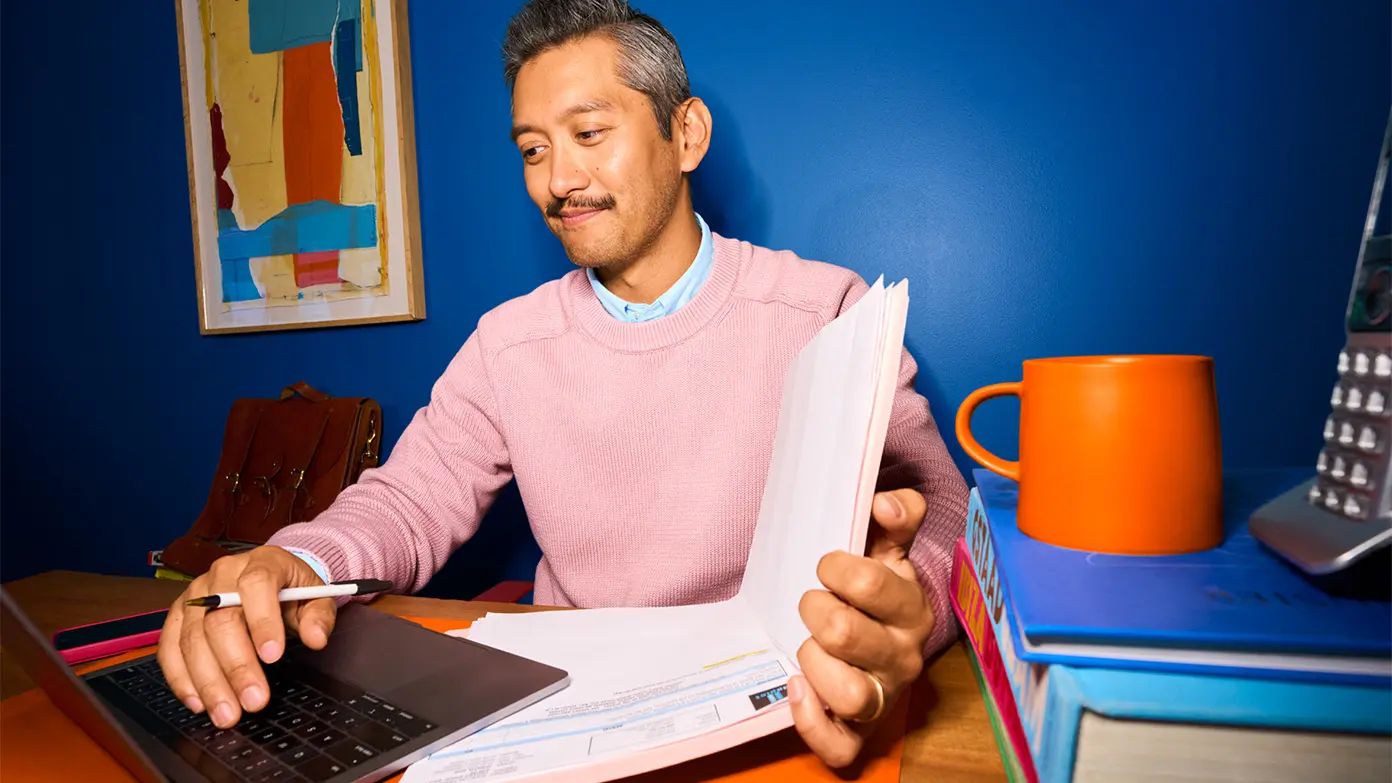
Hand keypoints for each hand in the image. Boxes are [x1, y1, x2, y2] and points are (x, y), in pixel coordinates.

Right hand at [157, 546, 334, 727]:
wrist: (269, 576)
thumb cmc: (292, 589)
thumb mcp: (316, 595)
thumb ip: (319, 616)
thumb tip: (316, 638)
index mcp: (262, 561)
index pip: (257, 584)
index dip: (263, 621)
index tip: (273, 656)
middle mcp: (222, 573)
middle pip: (220, 619)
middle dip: (237, 665)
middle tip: (254, 700)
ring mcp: (195, 594)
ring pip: (193, 638)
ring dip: (209, 682)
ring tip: (227, 713)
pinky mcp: (178, 615)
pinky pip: (170, 648)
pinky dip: (181, 678)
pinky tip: (198, 703)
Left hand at [790, 488, 934, 766]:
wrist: (877, 639)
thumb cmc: (875, 591)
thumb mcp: (887, 546)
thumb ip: (895, 513)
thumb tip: (884, 503)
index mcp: (911, 608)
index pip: (869, 582)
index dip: (834, 568)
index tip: (825, 567)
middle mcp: (902, 657)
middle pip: (845, 635)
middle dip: (813, 611)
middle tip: (810, 604)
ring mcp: (884, 698)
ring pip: (849, 695)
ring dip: (814, 664)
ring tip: (807, 647)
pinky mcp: (860, 733)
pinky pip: (839, 746)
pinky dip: (811, 721)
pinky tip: (796, 687)